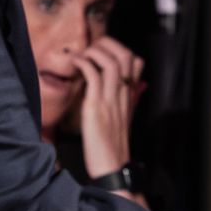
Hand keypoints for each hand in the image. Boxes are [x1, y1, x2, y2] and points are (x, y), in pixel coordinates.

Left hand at [73, 36, 145, 178]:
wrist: (112, 168)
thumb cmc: (112, 145)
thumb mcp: (123, 118)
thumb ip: (127, 99)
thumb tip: (133, 85)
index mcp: (129, 95)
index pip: (136, 61)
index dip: (118, 48)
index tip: (100, 51)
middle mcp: (123, 94)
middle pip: (126, 54)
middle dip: (106, 43)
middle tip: (90, 49)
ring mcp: (111, 100)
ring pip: (111, 61)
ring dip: (94, 51)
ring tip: (81, 55)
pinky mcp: (96, 107)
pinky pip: (94, 76)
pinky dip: (84, 63)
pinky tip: (75, 64)